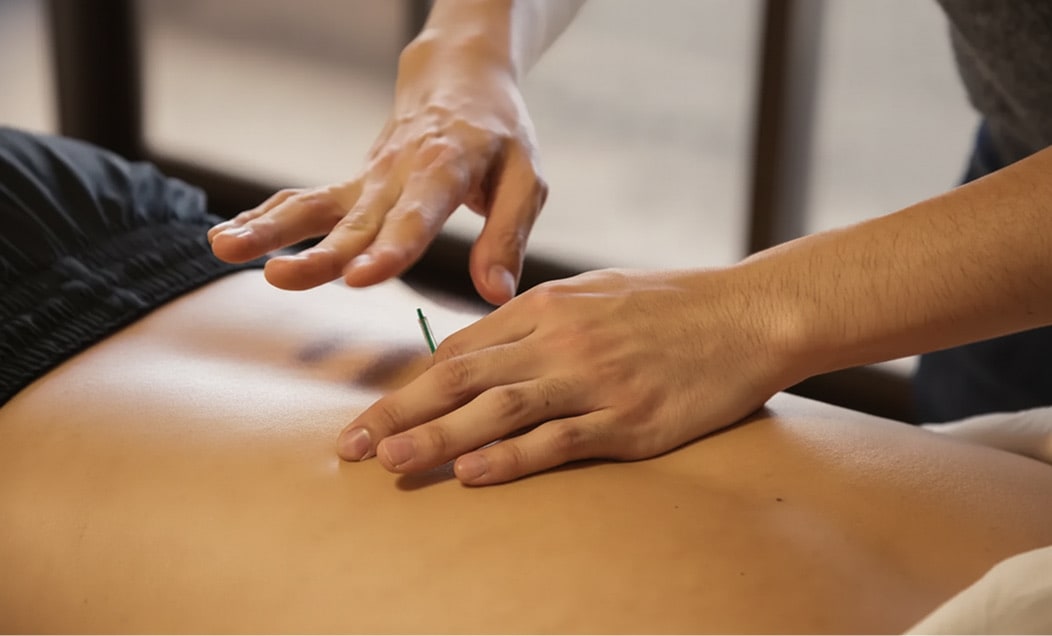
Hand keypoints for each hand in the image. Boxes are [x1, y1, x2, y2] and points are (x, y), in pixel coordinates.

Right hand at [207, 36, 547, 304]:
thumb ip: (507, 237)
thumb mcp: (525, 180)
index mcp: (446, 169)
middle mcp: (397, 174)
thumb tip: (496, 294)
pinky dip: (266, 217)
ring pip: (314, 206)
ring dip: (269, 229)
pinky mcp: (352, 186)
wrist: (460, 81)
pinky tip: (226, 237)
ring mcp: (368, 180)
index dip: (390, 248)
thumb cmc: (500, 136)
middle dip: (318, 253)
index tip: (362, 277)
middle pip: (355, 220)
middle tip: (281, 277)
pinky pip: (304, 201)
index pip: (416, 215)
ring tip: (224, 249)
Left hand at [336, 268, 798, 484]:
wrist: (748, 313)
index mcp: (548, 306)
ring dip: (440, 437)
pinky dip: (514, 457)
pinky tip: (474, 474)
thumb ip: (537, 318)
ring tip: (391, 462)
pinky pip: (560, 439)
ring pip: (500, 409)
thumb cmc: (669, 304)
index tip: (375, 414)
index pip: (462, 349)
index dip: (411, 384)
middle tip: (352, 445)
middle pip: (464, 377)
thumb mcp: (595, 293)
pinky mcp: (630, 419)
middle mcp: (561, 340)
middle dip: (401, 412)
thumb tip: (480, 350)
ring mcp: (595, 380)